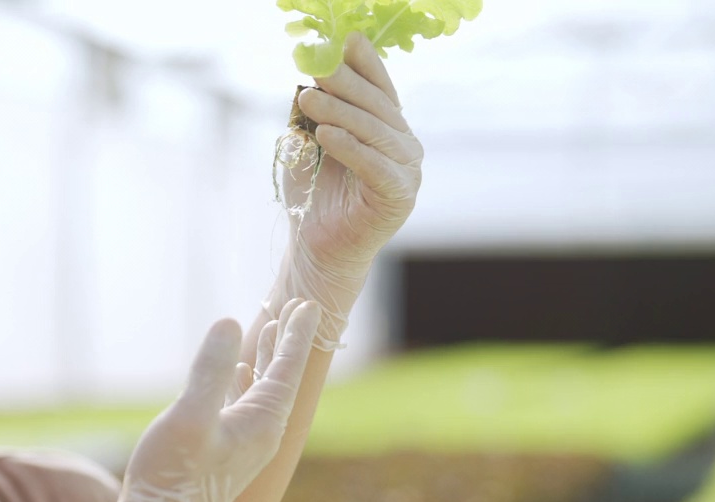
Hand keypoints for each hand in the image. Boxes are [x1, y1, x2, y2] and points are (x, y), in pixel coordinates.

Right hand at [79, 299, 320, 501]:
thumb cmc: (171, 477)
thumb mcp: (190, 416)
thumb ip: (212, 369)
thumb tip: (231, 322)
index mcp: (262, 423)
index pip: (287, 368)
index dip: (296, 334)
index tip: (309, 304)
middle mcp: (261, 434)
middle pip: (280, 376)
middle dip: (287, 340)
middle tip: (296, 306)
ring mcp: (244, 446)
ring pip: (263, 390)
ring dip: (267, 358)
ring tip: (273, 331)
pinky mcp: (225, 454)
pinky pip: (245, 404)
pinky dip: (246, 381)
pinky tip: (239, 374)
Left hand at [270, 32, 422, 348]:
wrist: (317, 249)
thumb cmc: (313, 196)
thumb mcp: (310, 142)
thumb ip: (315, 110)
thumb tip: (310, 71)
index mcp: (387, 129)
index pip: (380, 88)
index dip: (365, 63)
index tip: (344, 40)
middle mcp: (404, 146)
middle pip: (377, 106)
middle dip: (345, 83)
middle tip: (315, 67)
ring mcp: (407, 172)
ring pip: (375, 133)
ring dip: (340, 113)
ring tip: (307, 100)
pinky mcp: (399, 198)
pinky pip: (375, 166)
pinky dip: (350, 148)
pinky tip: (325, 135)